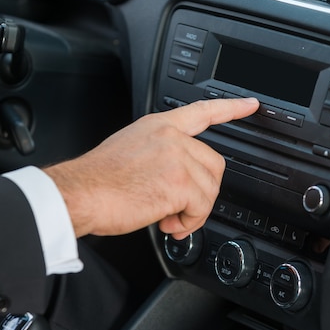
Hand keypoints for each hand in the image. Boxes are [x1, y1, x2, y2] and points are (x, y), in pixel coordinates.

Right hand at [44, 98, 258, 238]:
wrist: (79, 193)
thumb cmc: (96, 180)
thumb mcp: (129, 150)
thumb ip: (158, 155)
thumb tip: (172, 179)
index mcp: (159, 126)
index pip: (202, 111)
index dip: (230, 108)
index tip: (250, 105)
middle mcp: (171, 137)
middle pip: (214, 164)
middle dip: (202, 192)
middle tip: (179, 208)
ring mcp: (176, 157)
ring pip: (209, 189)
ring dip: (193, 212)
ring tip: (169, 219)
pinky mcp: (179, 183)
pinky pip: (201, 207)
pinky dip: (190, 223)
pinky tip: (169, 224)